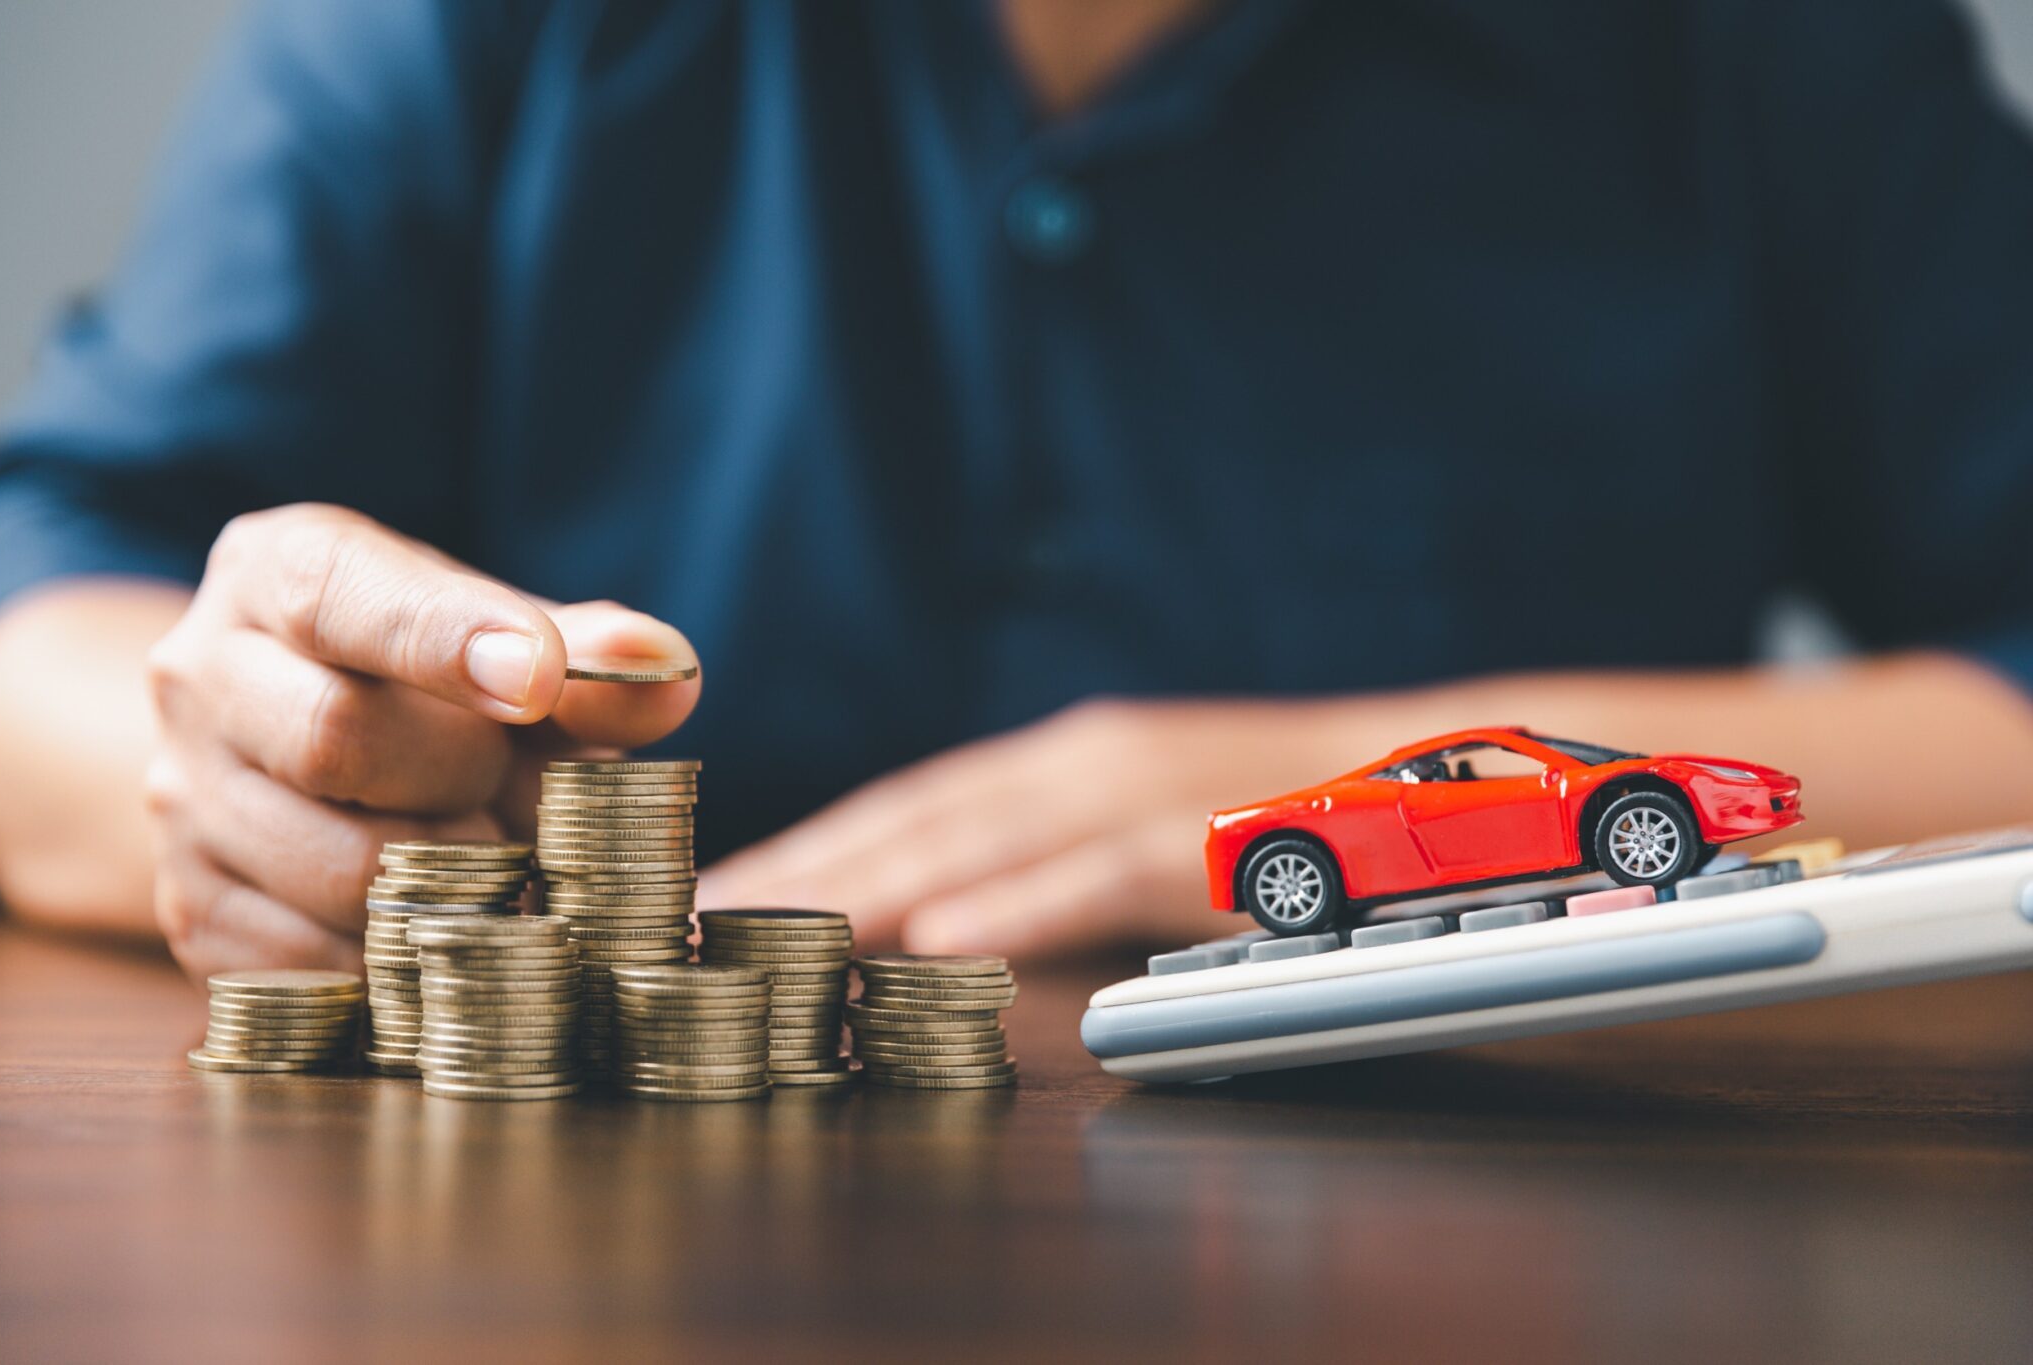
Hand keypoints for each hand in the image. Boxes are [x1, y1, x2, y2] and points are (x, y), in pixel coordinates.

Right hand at [144, 503, 699, 981]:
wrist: (288, 760)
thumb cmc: (430, 685)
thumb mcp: (508, 645)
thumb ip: (589, 658)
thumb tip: (665, 667)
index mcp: (277, 573)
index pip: (344, 594)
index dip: (448, 640)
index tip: (539, 679)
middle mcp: (201, 676)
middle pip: (337, 737)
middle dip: (467, 778)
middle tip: (527, 795)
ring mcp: (183, 801)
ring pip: (339, 868)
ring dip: (459, 882)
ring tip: (504, 861)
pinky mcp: (194, 913)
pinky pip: (322, 961)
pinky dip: (416, 959)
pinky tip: (457, 927)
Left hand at [699, 697, 1374, 958]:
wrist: (1487, 769)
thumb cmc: (1303, 825)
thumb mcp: (1158, 843)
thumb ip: (1059, 875)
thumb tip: (948, 934)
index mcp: (1068, 762)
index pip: (902, 811)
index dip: (793, 854)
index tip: (691, 909)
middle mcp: (1092, 756)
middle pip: (910, 817)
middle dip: (788, 872)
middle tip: (664, 928)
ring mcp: (1163, 784)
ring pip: (986, 831)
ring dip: (861, 881)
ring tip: (746, 933)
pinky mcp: (1236, 833)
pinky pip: (1116, 869)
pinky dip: (1025, 898)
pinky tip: (936, 938)